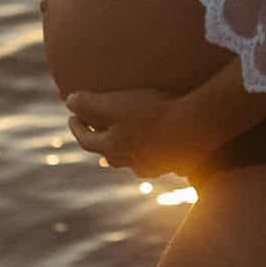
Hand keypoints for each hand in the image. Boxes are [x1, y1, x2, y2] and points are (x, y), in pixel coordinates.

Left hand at [66, 88, 208, 178]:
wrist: (196, 127)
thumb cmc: (154, 113)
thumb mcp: (116, 104)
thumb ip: (89, 103)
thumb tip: (69, 101)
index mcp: (113, 147)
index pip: (86, 140)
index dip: (77, 127)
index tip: (72, 116)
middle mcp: (131, 162)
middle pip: (108, 154)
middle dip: (100, 142)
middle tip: (96, 131)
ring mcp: (154, 165)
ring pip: (133, 161)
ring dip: (125, 151)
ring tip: (127, 142)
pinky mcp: (176, 162)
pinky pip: (158, 159)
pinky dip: (151, 152)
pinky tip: (159, 145)